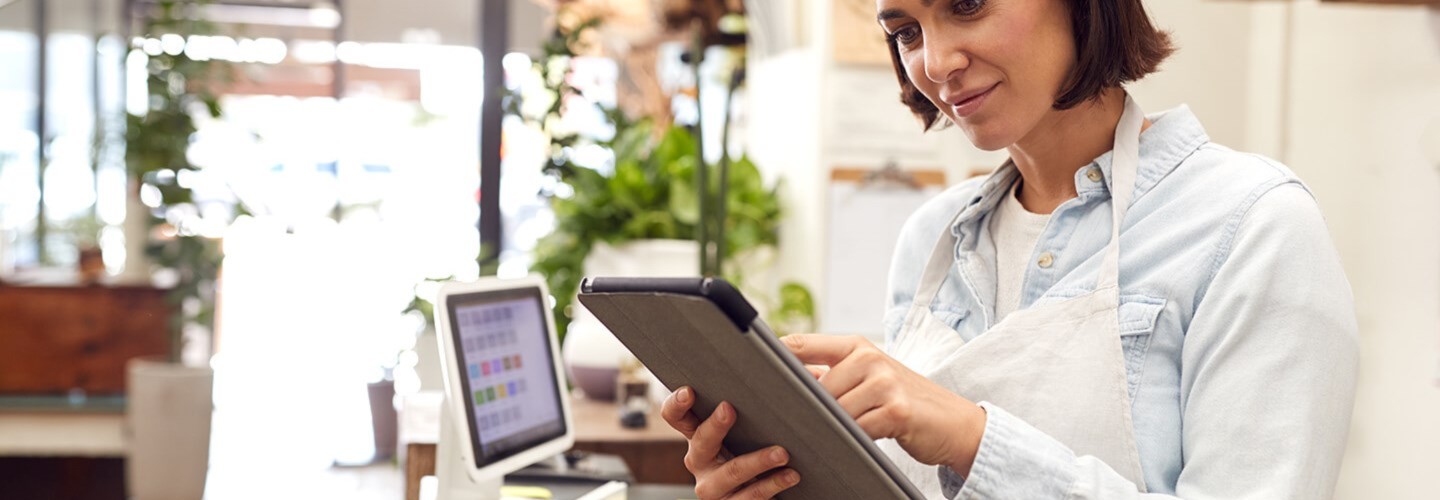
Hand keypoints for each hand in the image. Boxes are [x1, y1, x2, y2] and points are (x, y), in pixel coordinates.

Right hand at [660, 386, 800, 498]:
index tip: (690, 391)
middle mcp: (700, 460)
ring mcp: (712, 487)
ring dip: (757, 461)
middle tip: (730, 409)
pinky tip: (791, 474)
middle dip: (715, 425)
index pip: (676, 416)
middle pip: (701, 442)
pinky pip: (750, 496)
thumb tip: (790, 362)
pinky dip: (773, 484)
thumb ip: (757, 400)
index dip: (677, 404)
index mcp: (698, 435)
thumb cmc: (759, 445)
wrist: (768, 488)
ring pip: (730, 473)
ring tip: (782, 452)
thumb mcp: (751, 425)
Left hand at [782, 334, 986, 475]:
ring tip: (829, 433)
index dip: (772, 357)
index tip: (748, 370)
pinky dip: (852, 439)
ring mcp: (884, 383)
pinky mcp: (896, 411)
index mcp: (856, 346)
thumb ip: (833, 374)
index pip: (800, 344)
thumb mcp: (870, 377)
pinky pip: (857, 429)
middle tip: (791, 421)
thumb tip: (786, 381)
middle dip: (804, 408)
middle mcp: (869, 358)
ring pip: (833, 410)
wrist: (955, 422)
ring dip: (829, 427)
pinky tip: (855, 442)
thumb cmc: (904, 401)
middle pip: (814, 387)